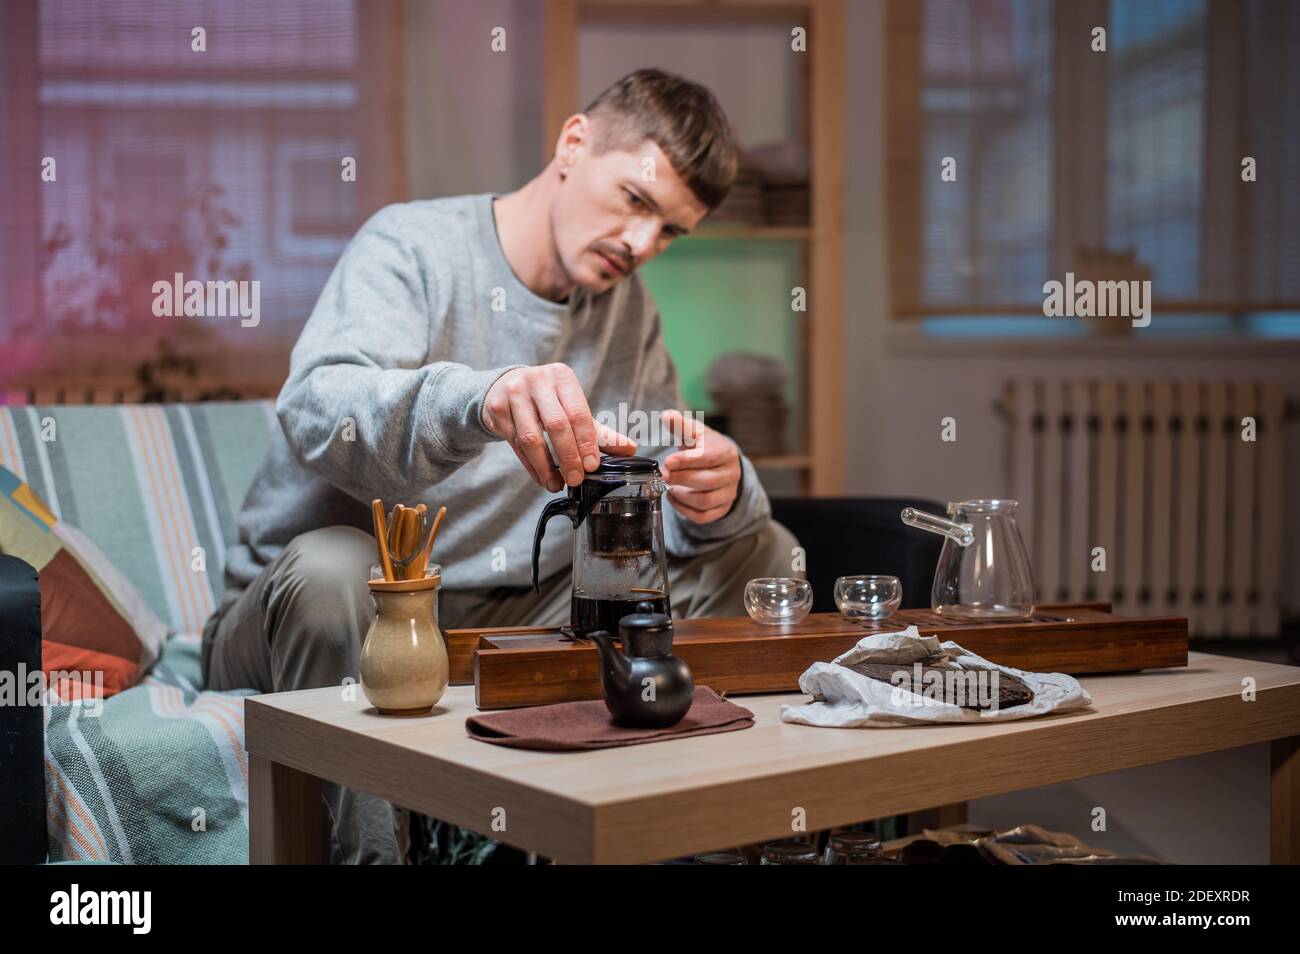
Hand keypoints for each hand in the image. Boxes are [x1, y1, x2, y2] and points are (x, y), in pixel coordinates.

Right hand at [482, 363, 635, 491]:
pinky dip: (530, 466)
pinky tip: (541, 478)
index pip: (578, 413)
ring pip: (531, 437)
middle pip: (556, 425)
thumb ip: (599, 431)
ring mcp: (514, 394)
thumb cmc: (546, 400)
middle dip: (568, 456)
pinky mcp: (496, 410)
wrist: (504, 386)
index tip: (593, 466)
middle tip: (576, 479)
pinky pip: (515, 445)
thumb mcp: (571, 408)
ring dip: (546, 466)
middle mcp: (537, 381)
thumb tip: (630, 449)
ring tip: (556, 484)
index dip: (587, 442)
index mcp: (562, 377)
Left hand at [660, 409, 740, 523]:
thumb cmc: (704, 446)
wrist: (721, 465)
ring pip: (705, 501)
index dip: (687, 461)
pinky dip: (684, 510)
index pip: (708, 458)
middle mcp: (732, 474)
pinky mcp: (721, 509)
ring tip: (668, 486)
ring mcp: (728, 493)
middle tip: (663, 475)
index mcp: (726, 452)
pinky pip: (703, 516)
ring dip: (681, 495)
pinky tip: (673, 497)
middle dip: (680, 479)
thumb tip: (667, 415)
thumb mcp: (694, 433)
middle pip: (706, 481)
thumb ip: (680, 425)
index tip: (667, 461)